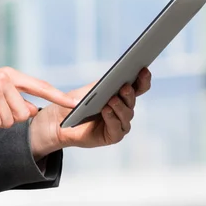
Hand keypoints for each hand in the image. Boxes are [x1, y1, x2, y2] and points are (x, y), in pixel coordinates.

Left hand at [29, 68, 151, 158]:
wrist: (61, 121)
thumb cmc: (77, 103)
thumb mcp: (90, 89)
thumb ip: (102, 84)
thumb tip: (115, 77)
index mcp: (122, 95)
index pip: (139, 87)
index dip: (143, 79)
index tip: (143, 69)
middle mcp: (124, 109)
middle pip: (132, 100)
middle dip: (129, 93)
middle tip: (124, 86)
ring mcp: (120, 123)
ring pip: (126, 114)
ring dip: (119, 107)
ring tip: (111, 99)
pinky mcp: (113, 135)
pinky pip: (117, 128)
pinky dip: (112, 119)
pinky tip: (106, 111)